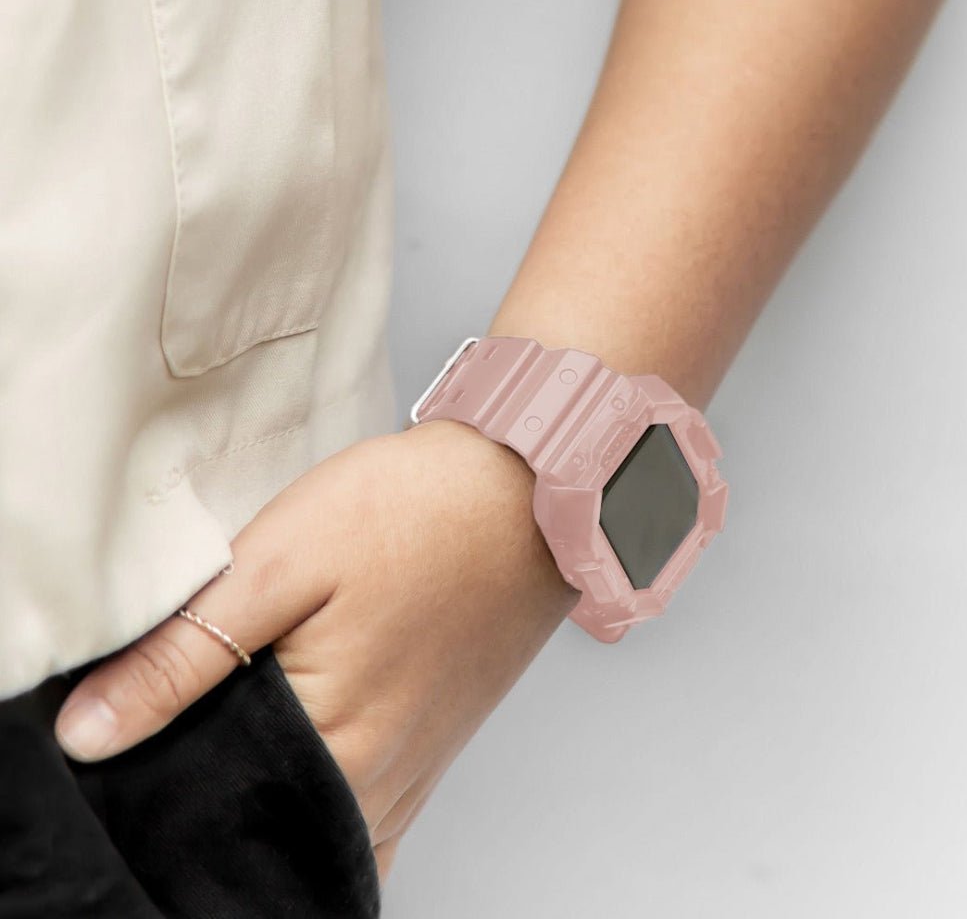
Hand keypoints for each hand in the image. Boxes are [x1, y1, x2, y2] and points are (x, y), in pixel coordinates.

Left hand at [53, 419, 579, 880]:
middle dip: (223, 786)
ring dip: (280, 790)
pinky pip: (376, 813)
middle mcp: (382, 778)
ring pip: (323, 824)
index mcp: (335, 741)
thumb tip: (92, 732)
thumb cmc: (416, 511)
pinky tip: (318, 751)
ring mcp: (419, 767)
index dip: (164, 771)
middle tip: (215, 710)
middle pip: (270, 823)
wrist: (525, 489)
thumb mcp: (282, 560)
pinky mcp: (440, 744)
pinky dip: (334, 798)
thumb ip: (187, 654)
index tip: (165, 716)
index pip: (212, 809)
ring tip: (266, 720)